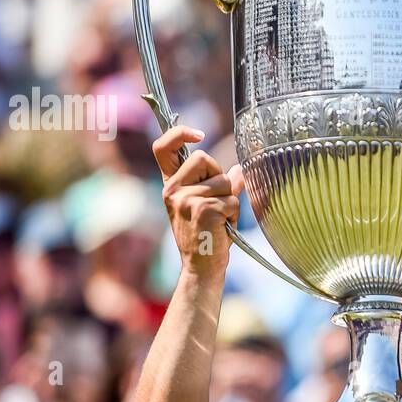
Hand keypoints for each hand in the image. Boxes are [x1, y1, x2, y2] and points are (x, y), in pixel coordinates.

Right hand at [153, 125, 244, 282]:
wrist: (202, 268)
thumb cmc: (208, 236)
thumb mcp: (208, 206)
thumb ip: (220, 185)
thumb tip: (239, 170)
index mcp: (171, 185)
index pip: (162, 148)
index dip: (179, 133)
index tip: (199, 134)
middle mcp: (173, 190)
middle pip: (203, 157)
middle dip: (218, 176)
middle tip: (216, 202)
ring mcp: (186, 199)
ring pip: (223, 181)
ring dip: (230, 200)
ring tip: (220, 220)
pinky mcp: (203, 209)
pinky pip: (232, 199)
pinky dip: (234, 213)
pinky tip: (223, 228)